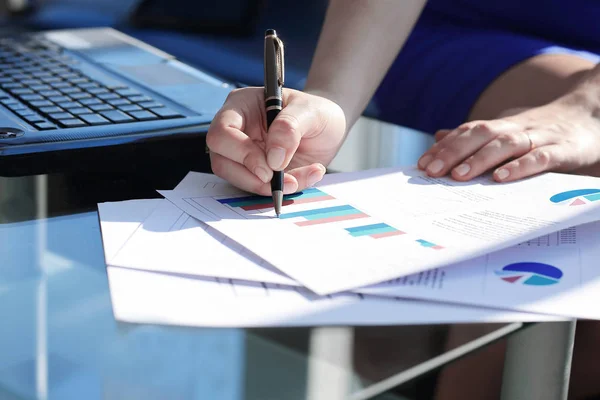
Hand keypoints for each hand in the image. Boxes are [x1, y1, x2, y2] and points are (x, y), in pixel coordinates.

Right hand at [206, 87, 346, 195]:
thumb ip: (289, 128)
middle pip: (221, 160)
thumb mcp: (311, 112)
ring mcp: (242, 154)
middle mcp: (236, 131)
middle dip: (250, 176)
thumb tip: (273, 159)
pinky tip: (302, 179)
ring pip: (235, 179)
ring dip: (266, 187)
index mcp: (241, 106)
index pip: (222, 131)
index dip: (242, 153)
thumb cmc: (316, 113)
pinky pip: (257, 188)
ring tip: (299, 180)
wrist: (328, 130)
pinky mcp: (253, 173)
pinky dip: (280, 190)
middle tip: (279, 181)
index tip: (270, 168)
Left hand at [416, 98, 599, 181]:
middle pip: (481, 135)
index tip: (422, 164)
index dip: (445, 147)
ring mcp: (540, 138)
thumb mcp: (507, 130)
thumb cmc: (542, 129)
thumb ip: (475, 136)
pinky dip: (520, 166)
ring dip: (480, 159)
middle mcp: (516, 128)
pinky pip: (541, 157)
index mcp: (502, 126)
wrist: (591, 115)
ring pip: (507, 144)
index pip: (468, 132)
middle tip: (431, 171)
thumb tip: (439, 136)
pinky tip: (501, 178)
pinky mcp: (563, 150)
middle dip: (453, 152)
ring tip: (458, 176)